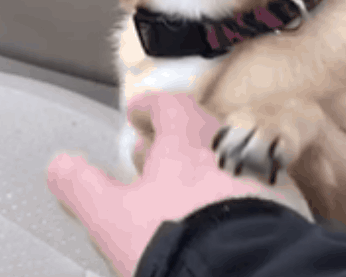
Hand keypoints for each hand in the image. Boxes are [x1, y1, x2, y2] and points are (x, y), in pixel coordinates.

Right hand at [47, 91, 311, 276]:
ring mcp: (265, 184)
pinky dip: (237, 204)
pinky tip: (224, 226)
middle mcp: (230, 153)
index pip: (170, 106)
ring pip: (232, 165)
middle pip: (205, 133)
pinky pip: (259, 199)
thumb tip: (59, 164)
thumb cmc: (176, 240)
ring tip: (190, 200)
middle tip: (158, 158)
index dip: (151, 107)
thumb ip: (81, 186)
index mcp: (186, 142)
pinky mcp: (287, 217)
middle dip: (180, 142)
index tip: (137, 115)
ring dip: (209, 174)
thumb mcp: (111, 216)